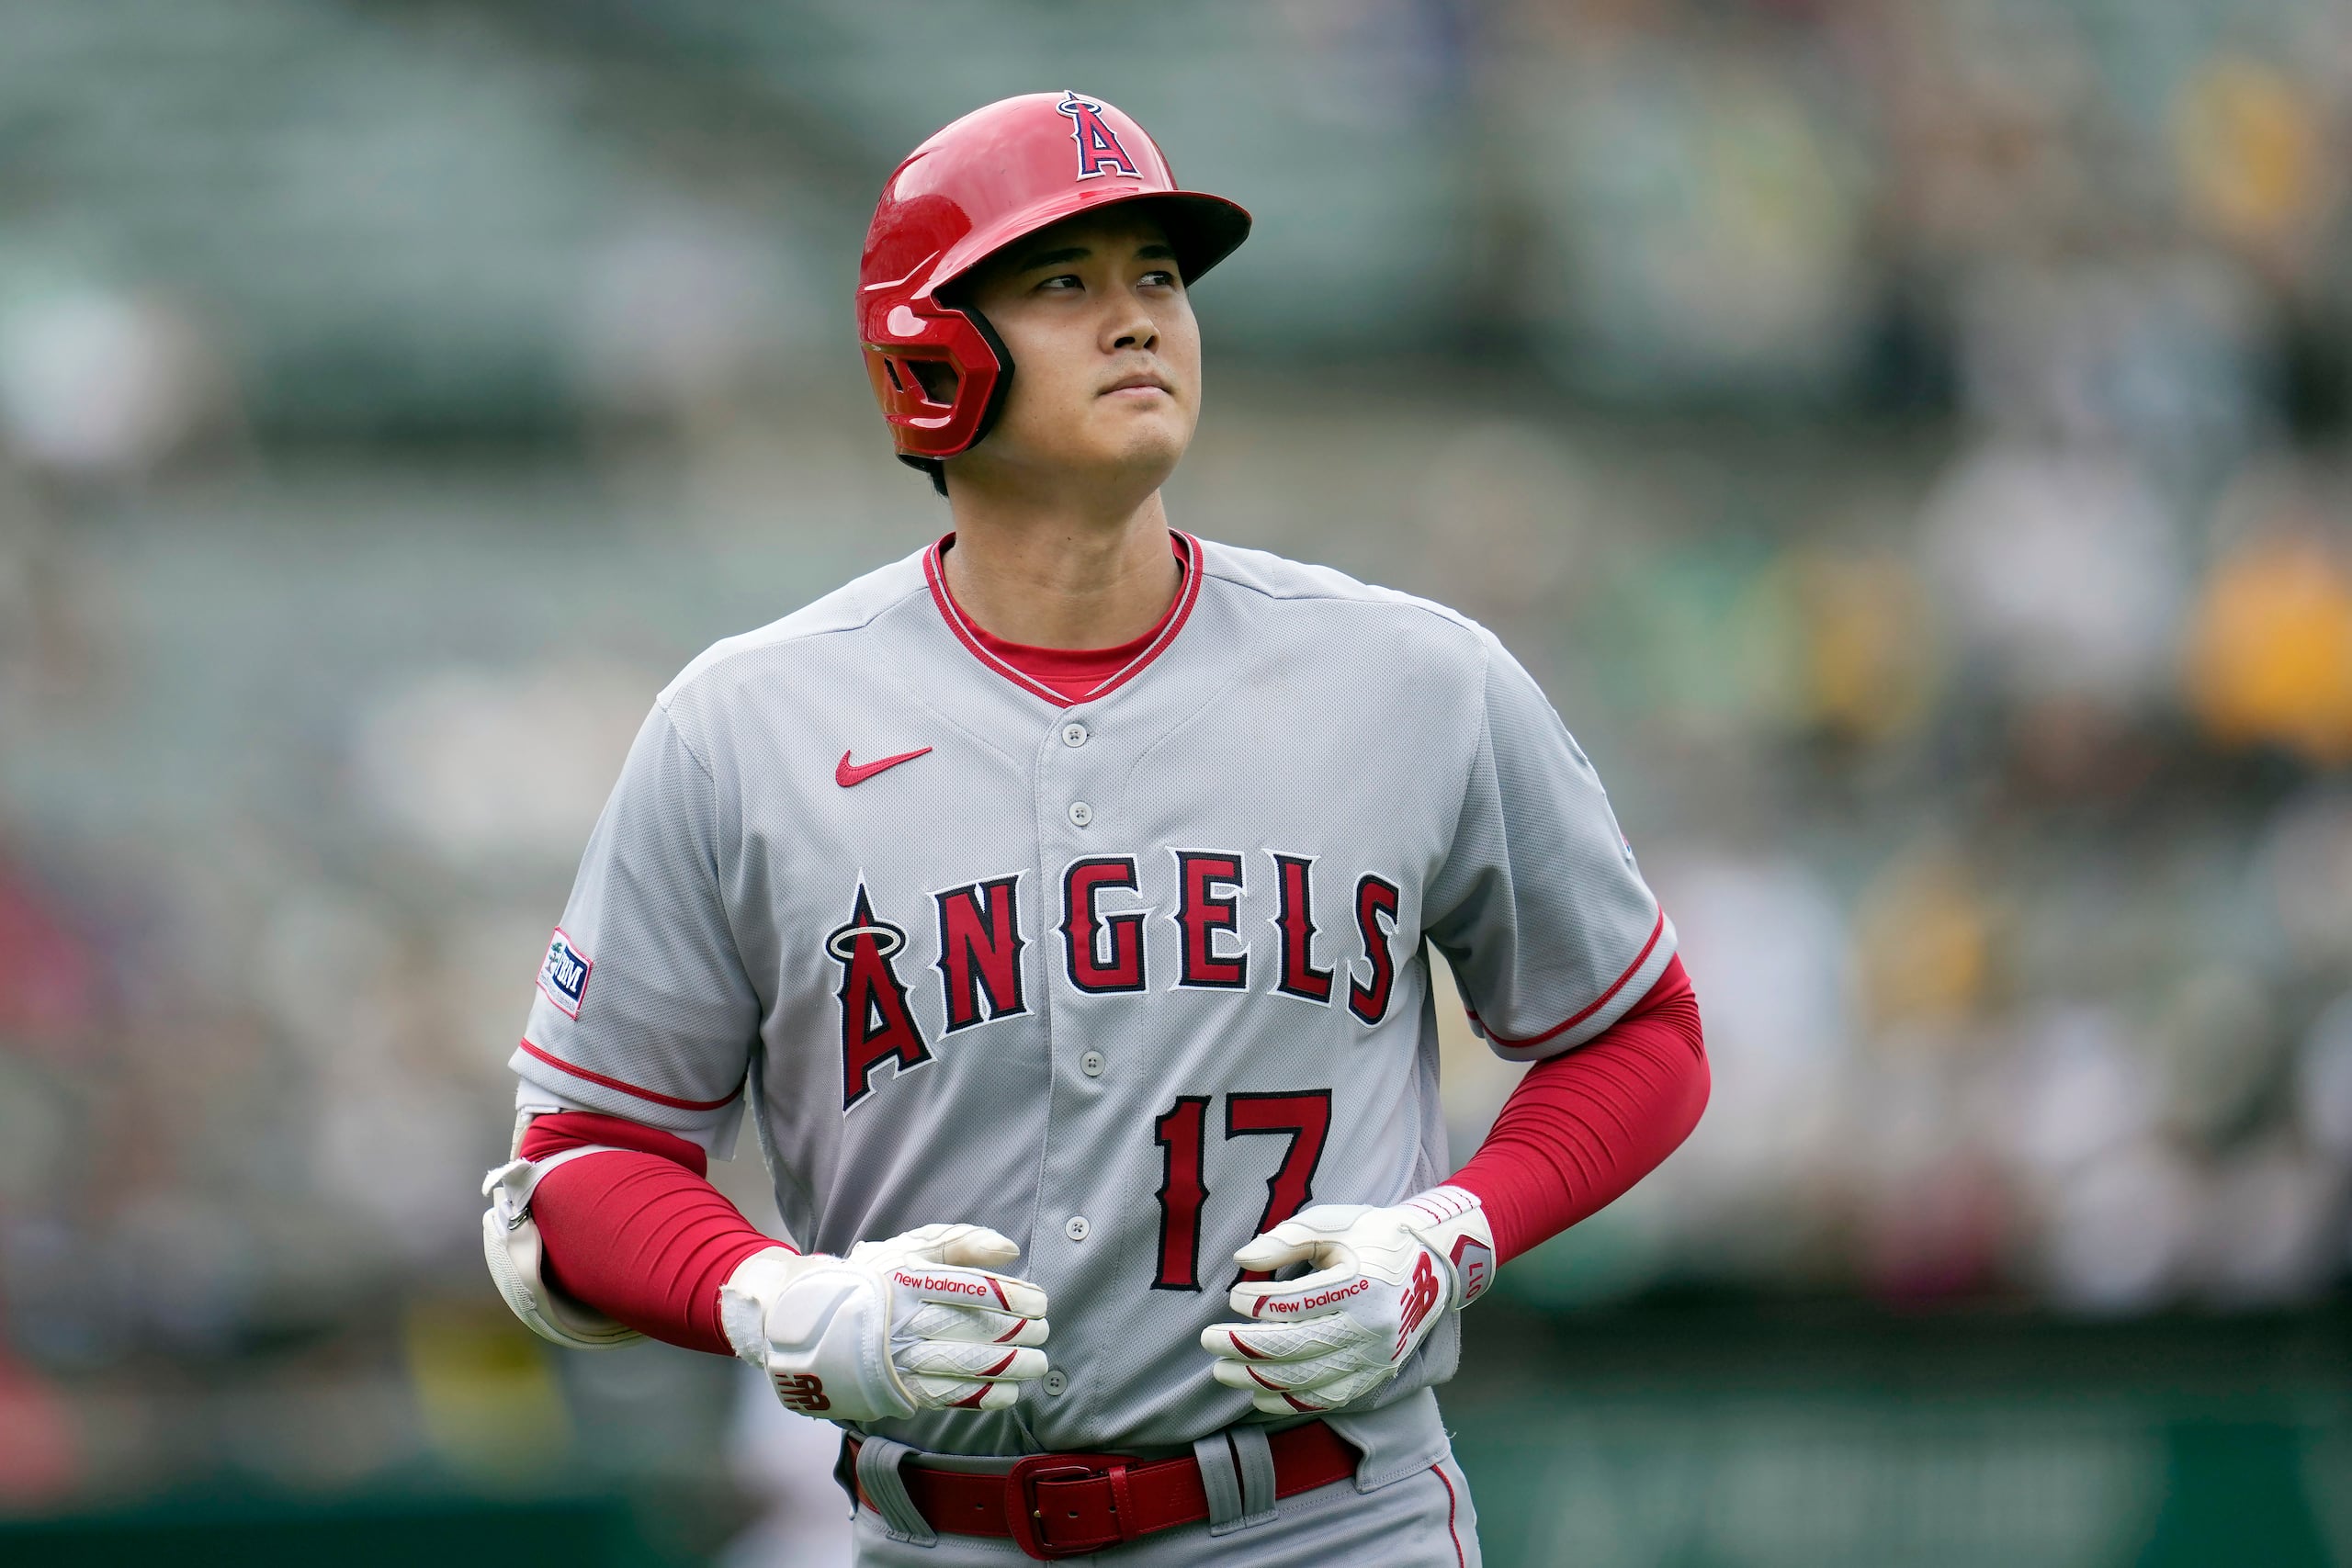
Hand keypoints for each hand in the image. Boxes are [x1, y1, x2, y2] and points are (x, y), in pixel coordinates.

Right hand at [721, 1223, 1048, 1422]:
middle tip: (1043, 1331)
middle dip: (1020, 1333)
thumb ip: (961, 1242)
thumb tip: (1009, 1250)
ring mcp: (901, 1358)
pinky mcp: (898, 1389)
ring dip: (1011, 1367)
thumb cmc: (873, 1278)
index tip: (1039, 1302)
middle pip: (978, 1329)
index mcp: (911, 1279)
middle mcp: (907, 1320)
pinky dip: (986, 1396)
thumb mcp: (909, 1248)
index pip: (977, 1290)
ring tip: (1036, 1363)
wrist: (809, 1323)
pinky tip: (1010, 1392)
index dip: (1016, 1298)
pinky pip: (950, 1396)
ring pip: (968, 1366)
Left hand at [1200, 1187, 1492, 1414]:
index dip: (1257, 1304)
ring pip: (1308, 1380)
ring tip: (1222, 1372)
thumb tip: (1242, 1260)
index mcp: (1361, 1284)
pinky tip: (1259, 1395)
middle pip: (1296, 1348)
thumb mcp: (1334, 1222)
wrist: (1434, 1264)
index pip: (1295, 1304)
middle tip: (1208, 1341)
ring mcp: (1375, 1357)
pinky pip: (1328, 1398)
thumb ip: (1287, 1238)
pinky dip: (1290, 1402)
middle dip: (1244, 1348)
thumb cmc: (1374, 1236)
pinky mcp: (1376, 1375)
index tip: (1233, 1297)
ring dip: (1259, 1380)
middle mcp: (1371, 1327)